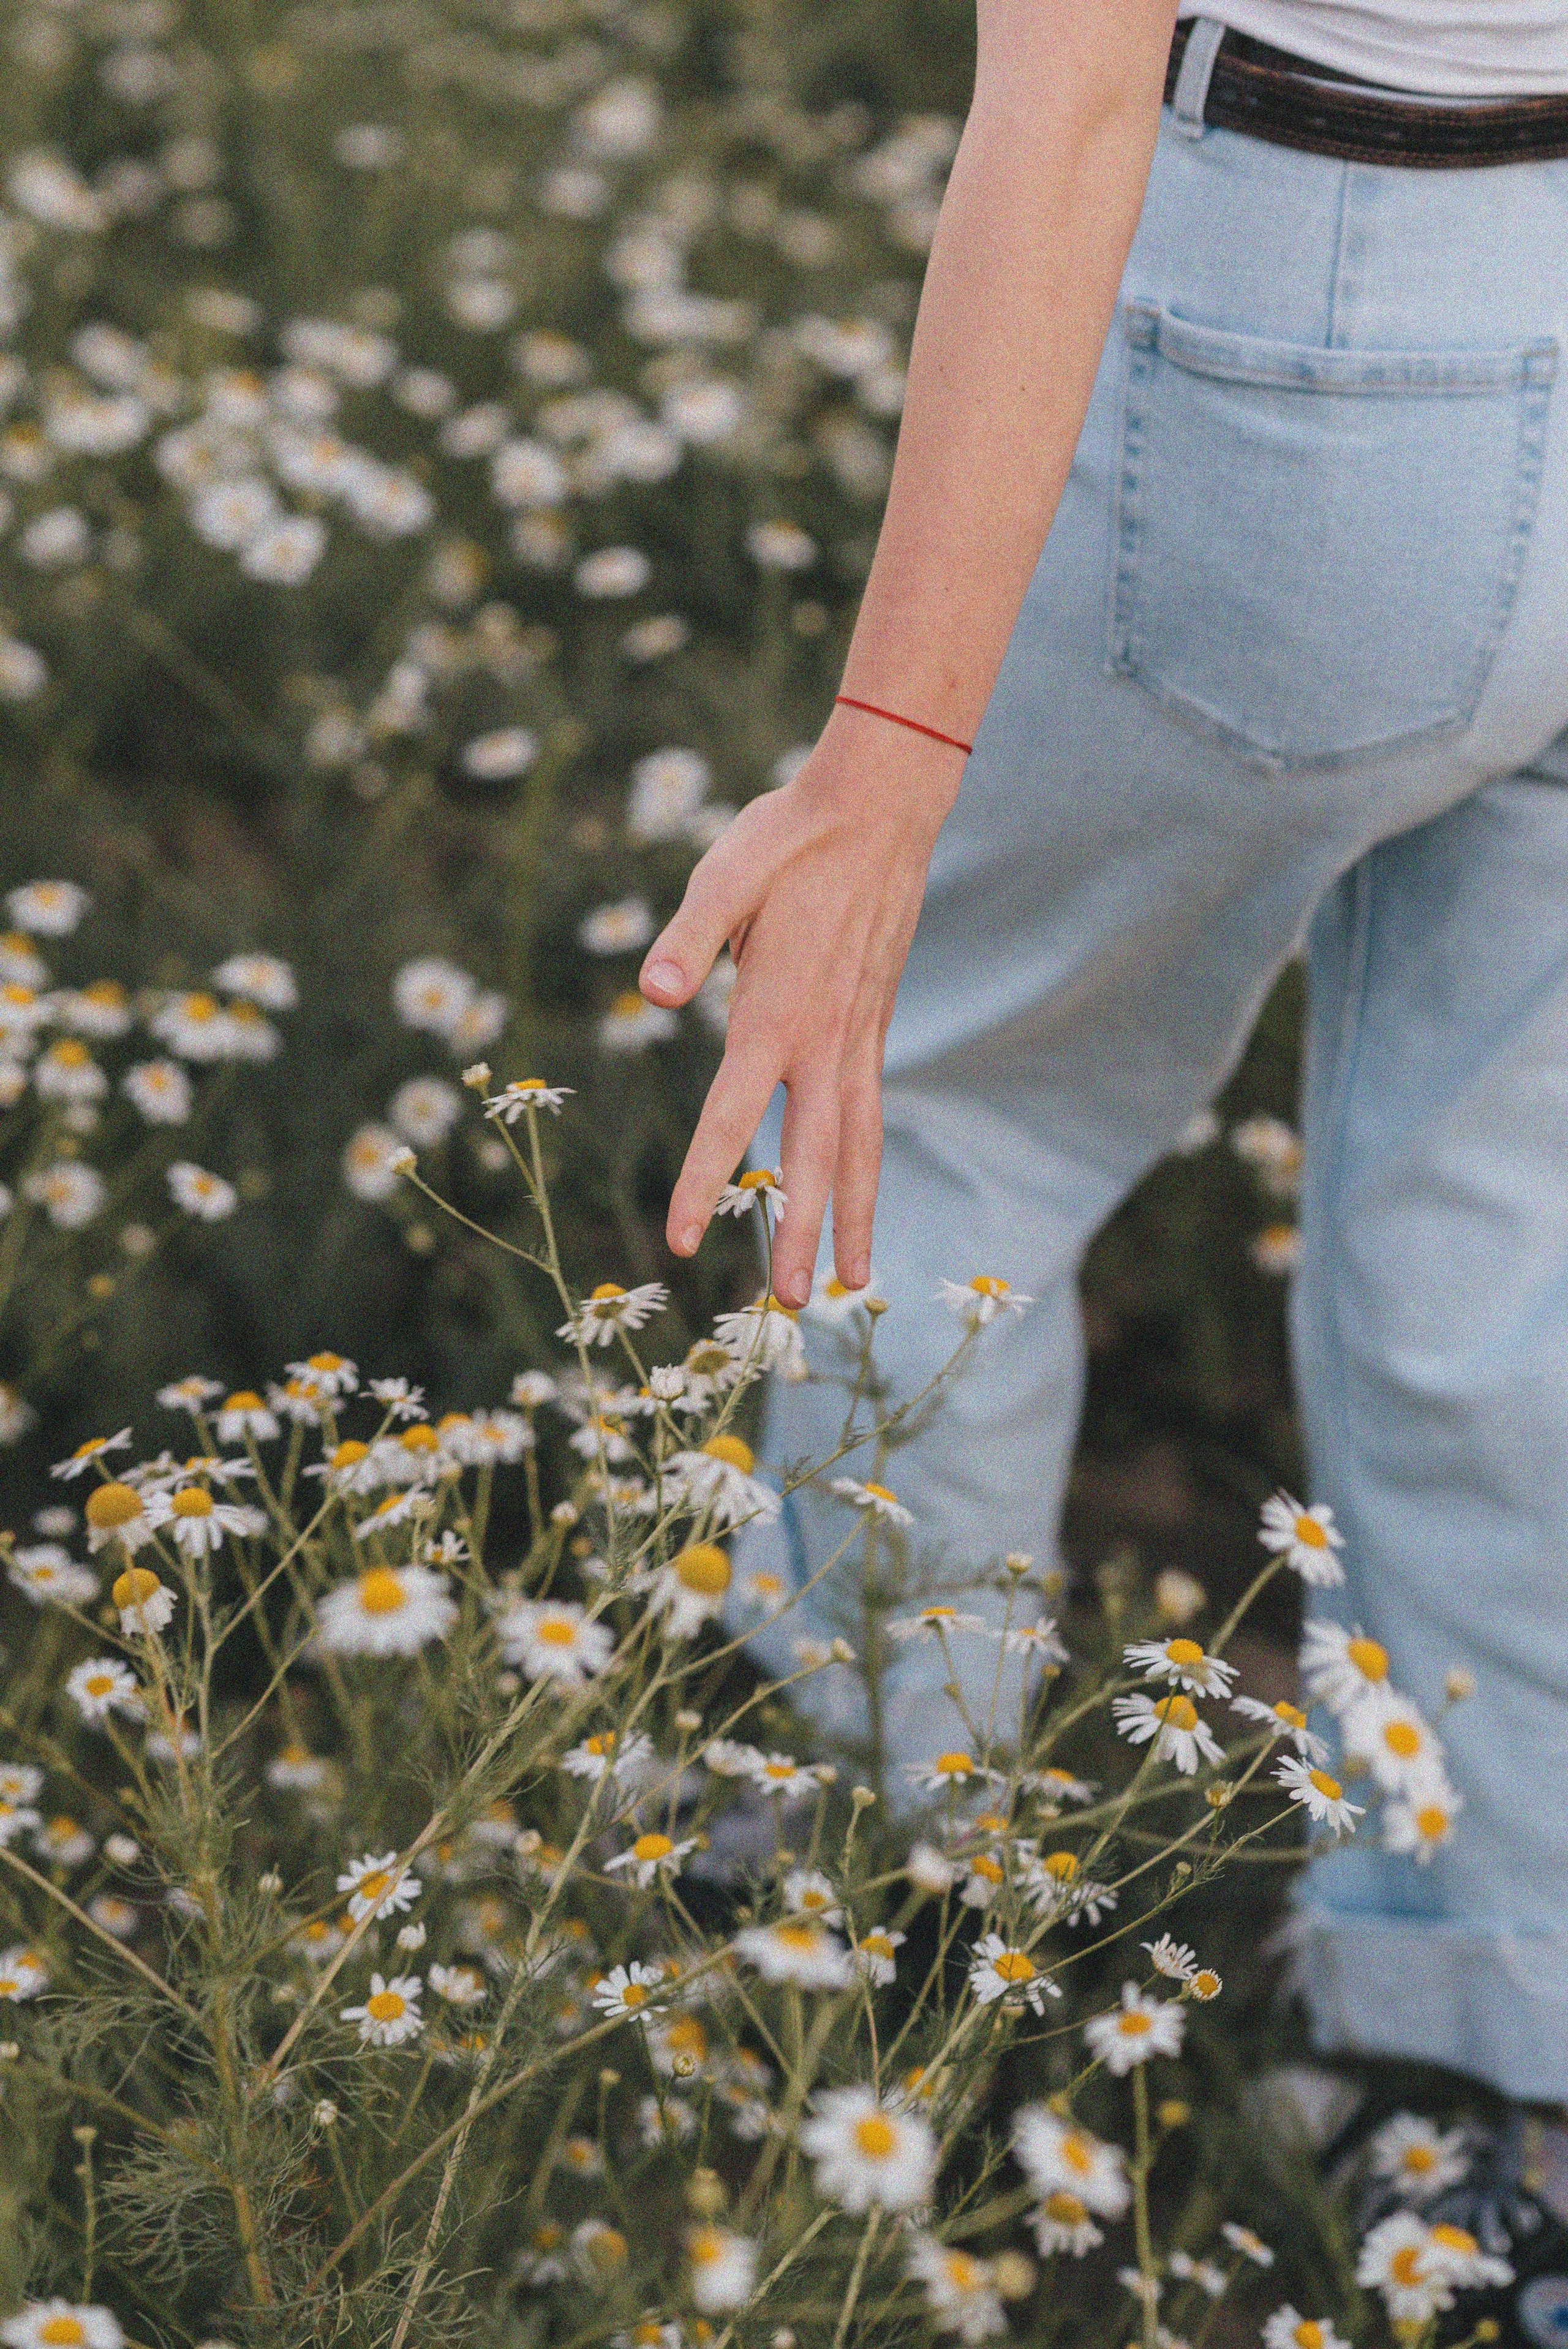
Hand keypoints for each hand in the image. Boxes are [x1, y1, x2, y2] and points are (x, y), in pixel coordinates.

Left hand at [637, 708, 965, 1304]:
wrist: (880, 806)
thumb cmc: (789, 836)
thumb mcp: (723, 875)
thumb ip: (688, 939)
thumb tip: (652, 993)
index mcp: (775, 1013)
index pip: (730, 1116)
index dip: (705, 1181)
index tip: (682, 1242)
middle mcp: (823, 1040)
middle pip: (812, 1157)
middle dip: (799, 1233)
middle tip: (789, 1307)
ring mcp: (858, 1038)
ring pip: (858, 1147)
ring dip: (850, 1217)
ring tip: (851, 1282)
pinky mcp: (873, 1027)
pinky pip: (872, 1114)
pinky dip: (867, 1167)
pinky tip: (858, 1195)